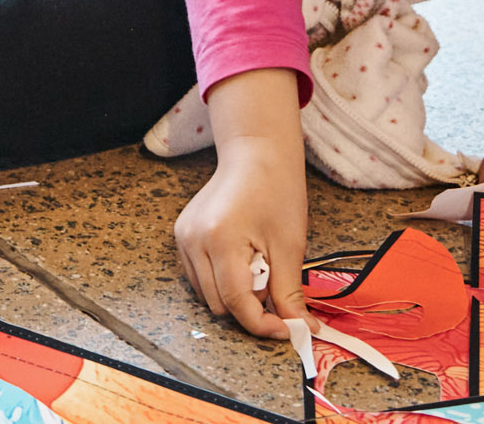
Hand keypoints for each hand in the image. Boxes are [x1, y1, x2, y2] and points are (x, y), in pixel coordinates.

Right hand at [175, 140, 310, 337]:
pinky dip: (222, 282)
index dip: (263, 324)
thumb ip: (289, 293)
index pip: (235, 302)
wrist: (255, 155)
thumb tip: (301, 329)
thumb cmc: (276, 191)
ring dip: (234, 296)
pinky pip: (199, 276)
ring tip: (259, 272)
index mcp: (219, 240)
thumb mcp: (289, 246)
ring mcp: (183, 237)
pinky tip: (242, 263)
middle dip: (250, 309)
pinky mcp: (182, 235)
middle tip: (277, 293)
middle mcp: (193, 240)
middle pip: (218, 304)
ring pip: (205, 294)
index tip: (288, 329)